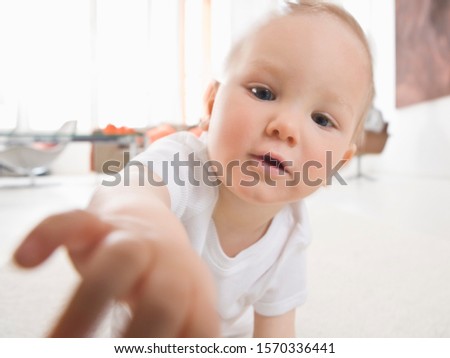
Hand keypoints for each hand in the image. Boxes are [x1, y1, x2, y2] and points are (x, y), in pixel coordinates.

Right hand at [14, 210, 218, 336]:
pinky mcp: (99, 223)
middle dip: (140, 338)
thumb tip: (198, 349)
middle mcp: (167, 262)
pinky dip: (49, 236)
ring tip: (59, 344)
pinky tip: (27, 260)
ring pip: (120, 259)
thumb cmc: (166, 273)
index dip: (179, 351)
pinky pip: (75, 221)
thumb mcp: (190, 301)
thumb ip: (190, 331)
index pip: (198, 329)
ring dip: (86, 308)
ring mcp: (132, 239)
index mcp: (194, 288)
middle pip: (165, 298)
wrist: (152, 215)